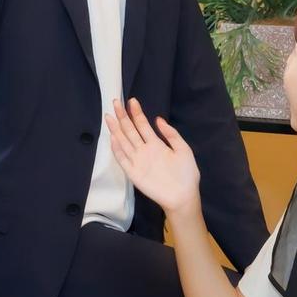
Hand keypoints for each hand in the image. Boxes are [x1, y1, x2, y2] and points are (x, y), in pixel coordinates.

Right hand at [104, 99, 201, 220]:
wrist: (183, 196)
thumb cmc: (187, 174)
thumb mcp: (183, 150)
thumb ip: (171, 134)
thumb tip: (158, 119)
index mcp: (156, 144)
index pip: (143, 125)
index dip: (137, 113)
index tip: (132, 100)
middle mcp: (144, 150)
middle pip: (130, 130)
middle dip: (123, 116)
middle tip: (116, 102)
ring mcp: (138, 161)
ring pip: (124, 142)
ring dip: (116, 129)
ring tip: (109, 116)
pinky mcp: (133, 173)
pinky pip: (123, 159)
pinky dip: (117, 149)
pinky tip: (113, 138)